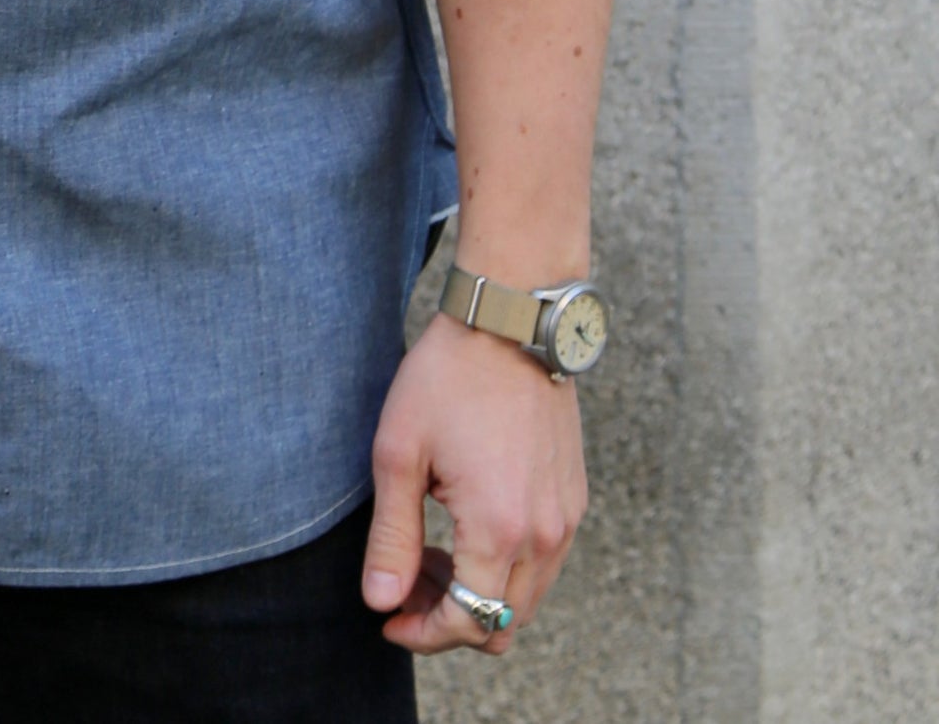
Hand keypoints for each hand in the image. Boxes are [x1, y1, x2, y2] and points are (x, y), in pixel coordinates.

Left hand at [360, 309, 585, 654]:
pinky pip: (543, 563)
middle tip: (404, 583)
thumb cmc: (447, 378)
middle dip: (449, 620)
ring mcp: (565, 518)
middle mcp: (545, 535)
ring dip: (477, 594)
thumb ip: (391, 537)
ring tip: (428, 552)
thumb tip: (380, 602)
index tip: (388, 618)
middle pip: (502, 625)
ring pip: (525, 599)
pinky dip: (504, 567)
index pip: (467, 623)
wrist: (509, 321)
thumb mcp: (399, 454)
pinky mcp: (573, 499)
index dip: (423, 634)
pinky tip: (463, 525)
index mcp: (499, 529)